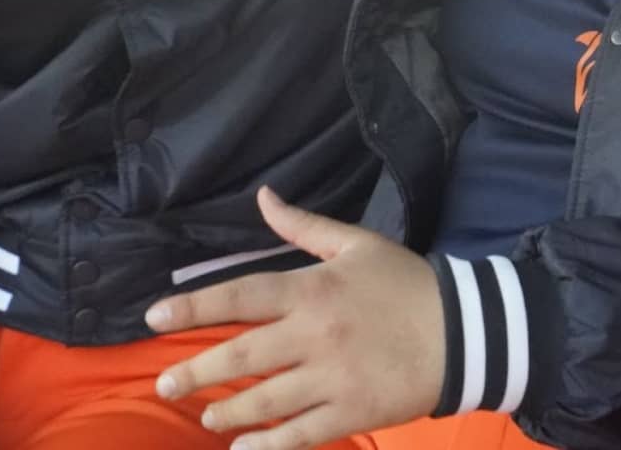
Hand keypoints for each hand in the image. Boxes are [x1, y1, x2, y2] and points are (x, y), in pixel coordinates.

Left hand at [146, 186, 444, 448]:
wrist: (466, 330)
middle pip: (242, 356)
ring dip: (228, 411)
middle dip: (196, 373)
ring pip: (266, 400)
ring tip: (205, 417)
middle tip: (164, 385)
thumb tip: (263, 196)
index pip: (239, 296)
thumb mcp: (355, 244)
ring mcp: (334, 378)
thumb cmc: (406, 283)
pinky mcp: (353, 412)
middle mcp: (315, 335)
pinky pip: (301, 434)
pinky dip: (269, 446)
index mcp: (312, 289)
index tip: (153, 317)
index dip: (193, 305)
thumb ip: (303, 226)